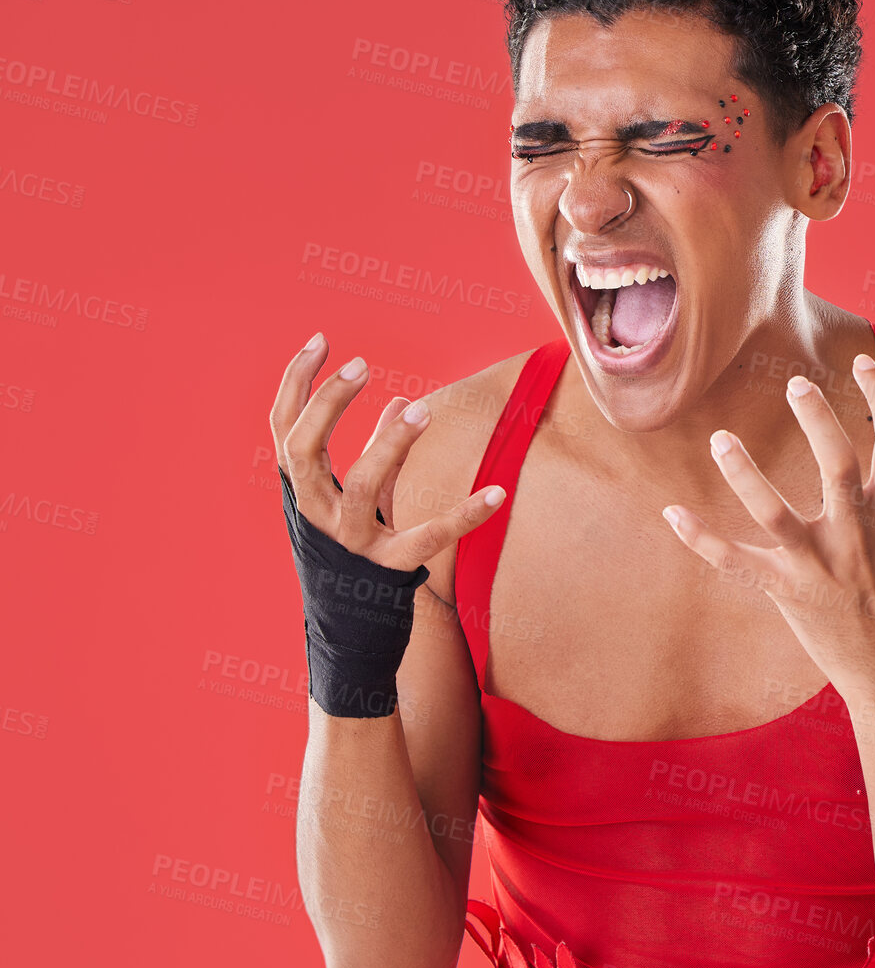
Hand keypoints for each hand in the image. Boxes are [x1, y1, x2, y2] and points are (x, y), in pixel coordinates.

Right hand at [269, 333, 503, 570]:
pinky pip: (430, 538)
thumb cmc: (352, 548)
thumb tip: (401, 403)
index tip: (320, 340)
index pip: (284, 428)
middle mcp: (317, 514)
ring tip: (421, 409)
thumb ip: (379, 452)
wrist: (350, 626)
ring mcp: (352, 542)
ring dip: (390, 445)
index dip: (296, 383)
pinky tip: (498, 494)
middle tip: (362, 364)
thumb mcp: (356, 497)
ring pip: (361, 487)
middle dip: (328, 404)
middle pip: (305, 451)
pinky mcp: (391, 567)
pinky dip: (465, 516)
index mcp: (302, 491)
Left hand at [659, 353, 874, 700]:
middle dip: (819, 420)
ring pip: (776, 512)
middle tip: (796, 383)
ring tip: (721, 440)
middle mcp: (860, 534)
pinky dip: (702, 540)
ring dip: (745, 475)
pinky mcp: (789, 593)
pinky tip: (672, 514)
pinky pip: (738, 564)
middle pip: (840, 464)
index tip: (861, 362)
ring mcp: (821, 565)